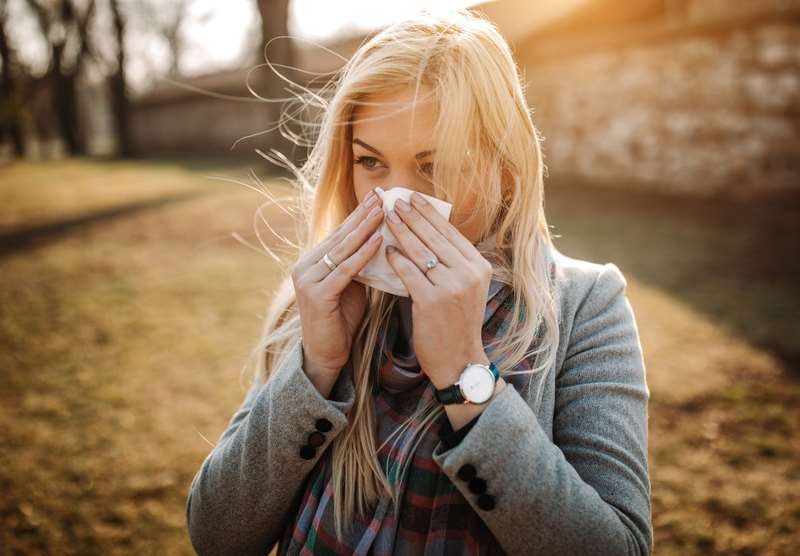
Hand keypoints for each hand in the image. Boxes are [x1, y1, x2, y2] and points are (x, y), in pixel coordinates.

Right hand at [291, 188, 383, 378]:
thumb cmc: (341, 320)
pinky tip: (378, 242)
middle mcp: (305, 266)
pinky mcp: (317, 295)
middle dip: (363, 215)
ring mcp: (308, 280)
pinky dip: (363, 255)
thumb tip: (380, 240)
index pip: (339, 233)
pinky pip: (345, 270)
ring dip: (365, 229)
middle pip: (340, 236)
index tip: (377, 196)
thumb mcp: (351, 286)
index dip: (358, 214)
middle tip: (382, 196)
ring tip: (383, 212)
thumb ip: (357, 265)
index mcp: (312, 261)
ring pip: (342, 249)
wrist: (326, 354)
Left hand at [383, 191, 492, 389]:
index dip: (430, 214)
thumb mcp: (466, 288)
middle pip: (434, 237)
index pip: (450, 233)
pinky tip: (386, 249)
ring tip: (387, 217)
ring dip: (401, 231)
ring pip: (420, 252)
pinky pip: (409, 273)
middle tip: (396, 201)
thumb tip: (428, 232)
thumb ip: (453, 263)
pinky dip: (396, 259)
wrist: (458, 359)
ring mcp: (451, 287)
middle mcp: (468, 274)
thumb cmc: (457, 323)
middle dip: (412, 216)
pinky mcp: (432, 301)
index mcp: (479, 267)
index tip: (414, 198)